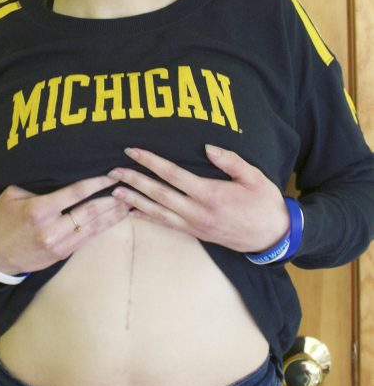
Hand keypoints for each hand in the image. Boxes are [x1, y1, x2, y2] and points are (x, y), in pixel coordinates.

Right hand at [0, 175, 129, 275]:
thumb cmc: (2, 219)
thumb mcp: (12, 195)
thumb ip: (37, 185)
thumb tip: (62, 172)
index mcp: (39, 210)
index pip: (76, 193)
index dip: (98, 182)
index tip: (112, 174)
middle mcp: (52, 229)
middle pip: (91, 211)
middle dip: (113, 198)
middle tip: (129, 185)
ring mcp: (59, 244)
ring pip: (94, 226)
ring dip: (115, 214)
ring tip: (131, 201)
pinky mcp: (63, 254)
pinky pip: (89, 238)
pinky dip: (105, 227)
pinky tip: (117, 218)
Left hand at [108, 145, 289, 252]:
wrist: (272, 237)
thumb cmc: (264, 203)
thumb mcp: (254, 177)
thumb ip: (231, 161)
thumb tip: (208, 147)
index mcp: (210, 194)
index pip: (173, 174)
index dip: (150, 162)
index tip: (133, 151)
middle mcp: (197, 211)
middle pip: (159, 193)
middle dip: (134, 181)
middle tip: (113, 172)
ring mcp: (195, 225)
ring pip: (158, 212)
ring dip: (134, 201)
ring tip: (114, 192)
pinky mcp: (195, 233)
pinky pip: (166, 224)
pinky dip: (148, 217)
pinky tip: (132, 212)